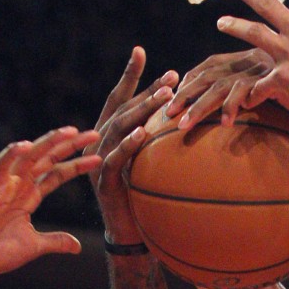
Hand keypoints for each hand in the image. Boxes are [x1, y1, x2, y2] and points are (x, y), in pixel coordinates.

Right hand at [0, 127, 99, 274]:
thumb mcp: (35, 245)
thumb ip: (56, 241)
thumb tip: (77, 246)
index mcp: (29, 196)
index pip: (57, 174)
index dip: (76, 165)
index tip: (97, 158)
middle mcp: (19, 185)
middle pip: (48, 159)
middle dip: (70, 146)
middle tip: (94, 134)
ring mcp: (5, 184)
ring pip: (30, 156)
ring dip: (49, 142)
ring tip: (70, 131)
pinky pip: (1, 166)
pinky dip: (12, 154)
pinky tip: (27, 144)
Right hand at [87, 47, 178, 243]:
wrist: (130, 237)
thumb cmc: (146, 200)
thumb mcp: (155, 165)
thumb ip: (159, 142)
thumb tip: (191, 117)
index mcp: (109, 135)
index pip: (119, 98)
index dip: (129, 75)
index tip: (141, 50)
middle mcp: (98, 144)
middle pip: (122, 109)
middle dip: (147, 91)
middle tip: (172, 77)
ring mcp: (97, 162)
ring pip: (118, 128)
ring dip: (142, 111)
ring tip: (164, 97)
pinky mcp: (102, 182)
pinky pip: (115, 159)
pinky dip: (129, 144)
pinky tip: (144, 133)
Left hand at [165, 49, 274, 129]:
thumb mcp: (276, 82)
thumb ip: (255, 88)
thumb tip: (241, 105)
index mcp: (249, 56)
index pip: (212, 64)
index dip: (191, 80)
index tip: (174, 96)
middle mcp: (253, 58)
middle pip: (210, 75)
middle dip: (185, 94)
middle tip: (168, 112)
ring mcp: (264, 68)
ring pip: (222, 86)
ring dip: (199, 106)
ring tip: (184, 125)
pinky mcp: (278, 79)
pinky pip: (247, 93)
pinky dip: (232, 106)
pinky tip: (225, 124)